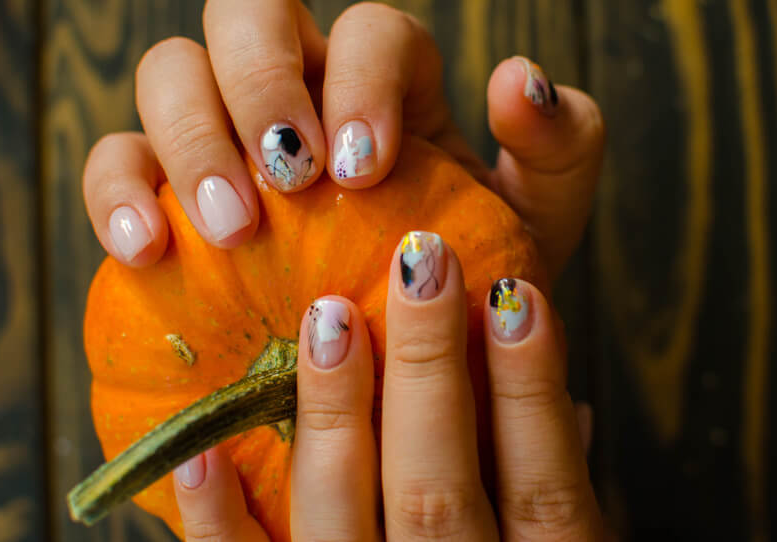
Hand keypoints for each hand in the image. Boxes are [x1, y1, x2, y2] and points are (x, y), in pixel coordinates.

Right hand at [82, 0, 603, 278]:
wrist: (408, 359)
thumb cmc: (469, 280)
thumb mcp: (535, 221)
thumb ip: (558, 146)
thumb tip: (520, 78)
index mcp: (385, 81)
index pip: (366, 27)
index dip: (358, 77)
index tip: (364, 168)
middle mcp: (300, 88)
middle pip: (247, 9)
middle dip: (261, 82)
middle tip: (289, 179)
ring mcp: (223, 133)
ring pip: (170, 67)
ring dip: (190, 135)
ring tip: (228, 224)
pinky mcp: (162, 190)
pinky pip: (114, 159)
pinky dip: (117, 191)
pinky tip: (147, 250)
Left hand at [173, 232, 603, 540]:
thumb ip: (557, 500)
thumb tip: (576, 409)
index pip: (544, 486)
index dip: (531, 388)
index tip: (517, 293)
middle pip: (438, 489)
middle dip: (428, 368)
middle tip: (421, 260)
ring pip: (344, 517)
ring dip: (335, 413)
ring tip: (328, 315)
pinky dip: (222, 522)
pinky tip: (200, 455)